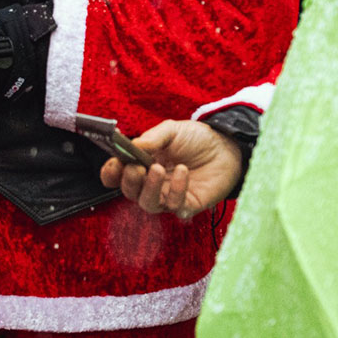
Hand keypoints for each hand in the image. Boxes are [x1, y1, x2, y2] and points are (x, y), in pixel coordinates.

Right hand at [99, 119, 243, 218]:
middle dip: (128, 181)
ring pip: (147, 204)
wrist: (227, 147)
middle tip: (136, 168)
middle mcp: (152, 183)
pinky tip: (182, 171)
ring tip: (158, 169)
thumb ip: (151, 138)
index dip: (111, 173)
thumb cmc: (197, 139)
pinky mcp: (187, 205)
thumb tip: (131, 146)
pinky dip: (176, 190)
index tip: (114, 163)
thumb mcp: (171, 131)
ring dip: (149, 188)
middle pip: (129, 192)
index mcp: (141, 164)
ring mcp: (168, 196)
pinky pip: (174, 206)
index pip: (117, 176)